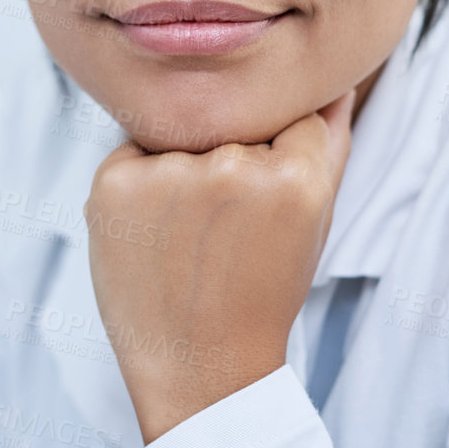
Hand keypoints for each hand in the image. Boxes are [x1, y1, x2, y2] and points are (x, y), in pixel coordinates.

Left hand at [83, 87, 355, 443]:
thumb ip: (328, 142)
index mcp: (296, 176)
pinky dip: (141, 188)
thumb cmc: (261, 295)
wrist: (198, 368)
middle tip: (226, 236)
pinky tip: (155, 239)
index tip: (266, 209)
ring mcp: (169, 175)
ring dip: (184, 172)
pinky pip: (134, 154)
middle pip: (234, 125)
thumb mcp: (315, 221)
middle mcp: (233, 168)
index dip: (279, 161)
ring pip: (183, 137)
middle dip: (231, 164)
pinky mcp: (114, 182)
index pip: (292, 117)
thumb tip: (334, 79)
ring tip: (190, 242)